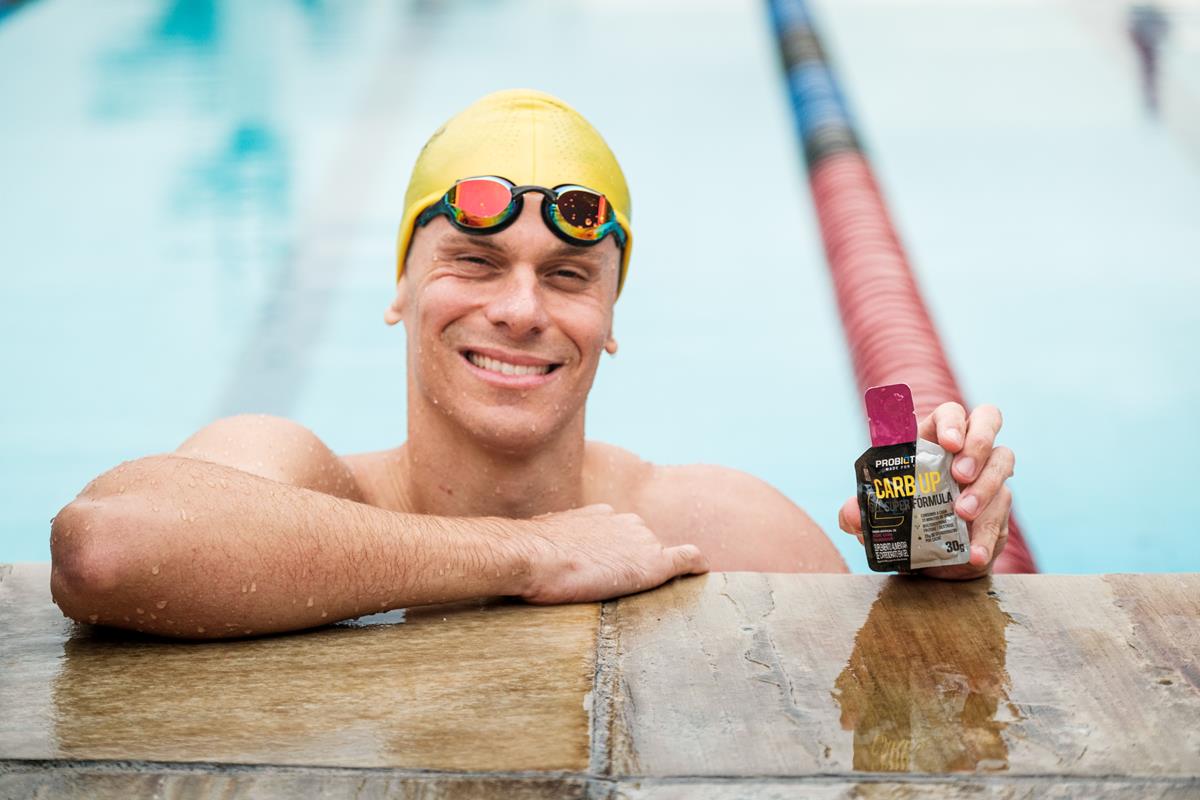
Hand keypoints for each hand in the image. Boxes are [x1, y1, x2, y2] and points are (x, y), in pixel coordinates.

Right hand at [517, 504, 709, 603]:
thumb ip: (557, 544)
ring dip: (655, 571)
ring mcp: (641, 540)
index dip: (620, 552)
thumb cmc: (529, 553)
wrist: (532, 555)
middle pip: (644, 544)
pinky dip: (695, 565)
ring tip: (645, 594)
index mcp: (601, 516)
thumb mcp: (544, 540)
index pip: (621, 533)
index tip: (614, 567)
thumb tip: (541, 556)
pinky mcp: (652, 563)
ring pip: (660, 555)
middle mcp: (625, 522)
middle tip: (621, 589)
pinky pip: (686, 559)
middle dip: (637, 562)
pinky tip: (702, 572)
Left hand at [837, 402, 1013, 579]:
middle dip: (978, 443)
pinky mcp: (999, 507)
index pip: (949, 413)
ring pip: (1002, 461)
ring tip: (962, 513)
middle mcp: (965, 451)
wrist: (928, 560)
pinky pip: (1002, 512)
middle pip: (988, 420)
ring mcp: (987, 475)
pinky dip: (987, 534)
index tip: (949, 443)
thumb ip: (860, 512)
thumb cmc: (902, 522)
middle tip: (961, 473)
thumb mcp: (877, 517)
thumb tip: (850, 514)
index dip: (952, 421)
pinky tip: (974, 551)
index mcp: (932, 441)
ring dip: (985, 487)